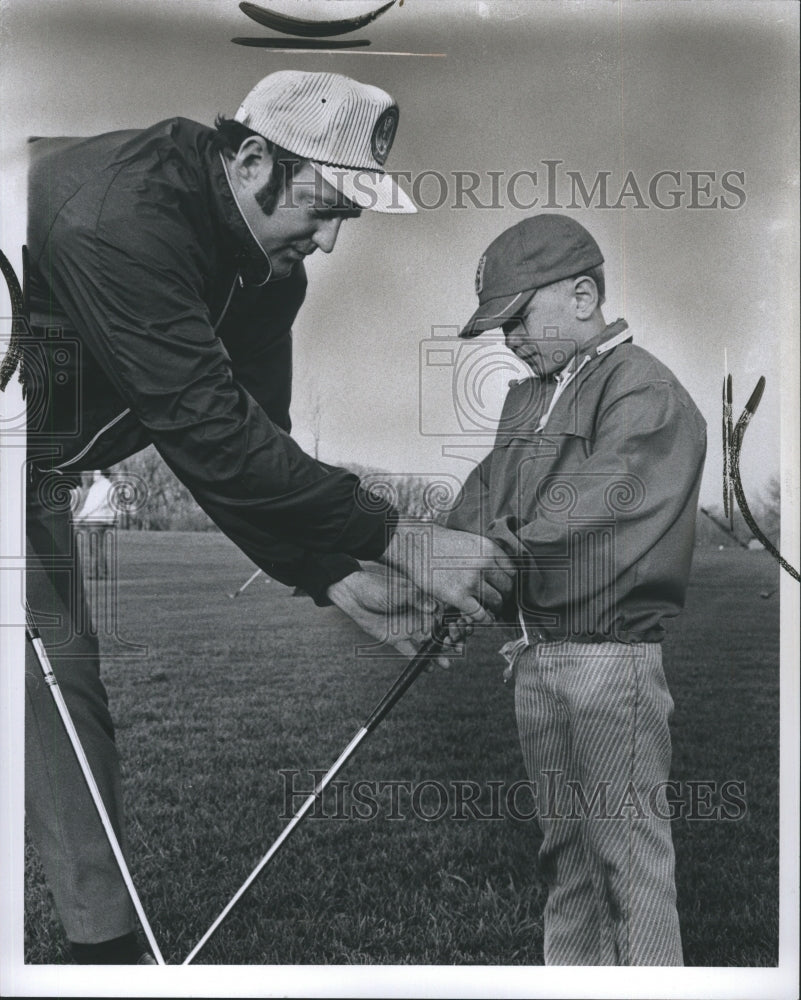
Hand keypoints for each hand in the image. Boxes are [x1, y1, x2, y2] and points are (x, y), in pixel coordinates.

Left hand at [326, 564, 466, 668]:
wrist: (353, 595)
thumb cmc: (376, 587)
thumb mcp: (398, 591)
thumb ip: (416, 599)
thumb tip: (434, 607)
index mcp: (424, 601)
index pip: (445, 613)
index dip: (455, 622)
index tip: (460, 630)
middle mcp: (419, 616)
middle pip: (441, 631)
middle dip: (451, 641)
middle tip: (456, 649)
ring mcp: (409, 628)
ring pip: (428, 643)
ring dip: (438, 654)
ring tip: (446, 664)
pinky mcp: (396, 639)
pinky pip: (410, 651)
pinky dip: (420, 661)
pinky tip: (428, 669)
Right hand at [380, 523, 514, 621]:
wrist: (415, 545)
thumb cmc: (439, 541)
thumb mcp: (469, 540)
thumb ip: (485, 554)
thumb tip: (497, 570)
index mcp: (489, 549)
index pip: (512, 570)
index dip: (509, 581)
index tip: (504, 586)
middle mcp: (484, 564)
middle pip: (507, 587)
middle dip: (504, 594)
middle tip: (499, 599)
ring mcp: (471, 581)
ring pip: (496, 601)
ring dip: (495, 607)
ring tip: (491, 608)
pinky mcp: (458, 596)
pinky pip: (480, 614)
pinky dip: (486, 619)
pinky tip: (486, 619)